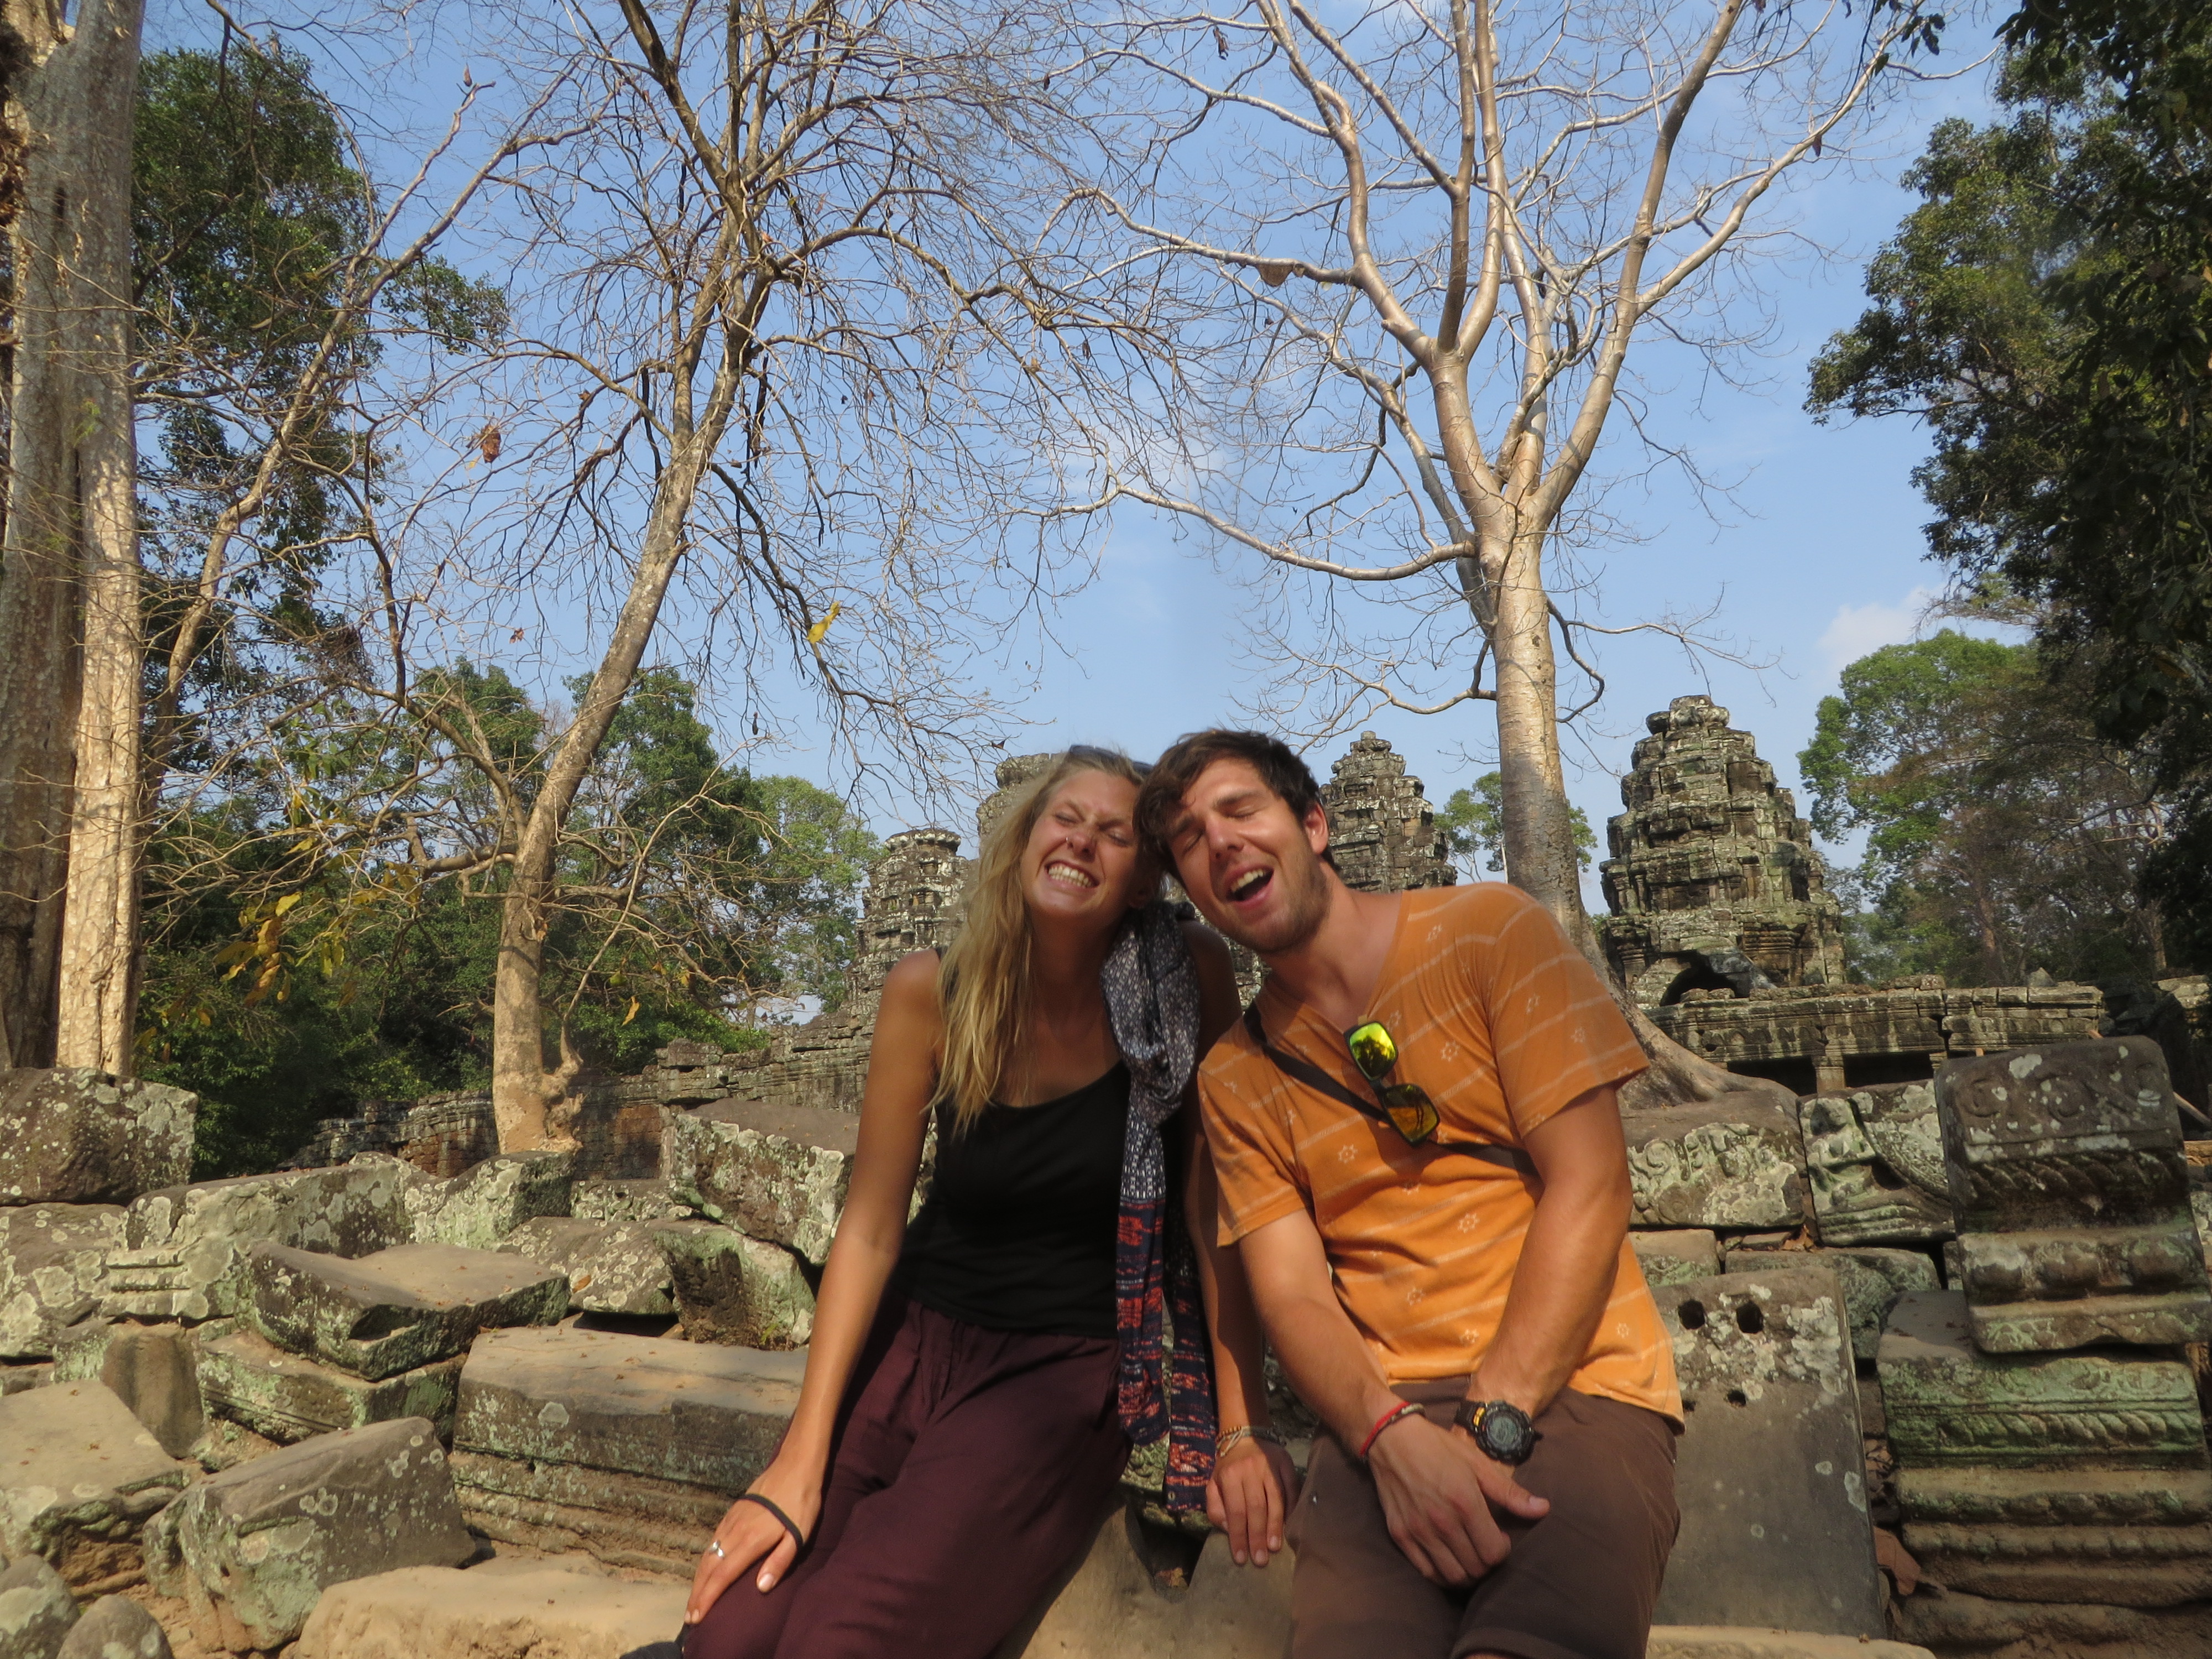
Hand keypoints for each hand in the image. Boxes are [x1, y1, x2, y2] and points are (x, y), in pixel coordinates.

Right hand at [684, 1460, 822, 1622]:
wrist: (796, 1465)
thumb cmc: (801, 1503)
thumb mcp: (799, 1535)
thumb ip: (780, 1562)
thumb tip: (761, 1588)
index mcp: (750, 1541)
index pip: (722, 1576)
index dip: (708, 1597)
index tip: (697, 1617)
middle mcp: (735, 1531)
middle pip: (709, 1567)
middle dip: (697, 1593)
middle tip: (689, 1616)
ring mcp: (732, 1520)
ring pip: (708, 1553)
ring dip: (698, 1578)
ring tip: (694, 1598)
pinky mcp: (733, 1512)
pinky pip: (713, 1540)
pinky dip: (705, 1558)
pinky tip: (706, 1566)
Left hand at [1205, 1437, 1300, 1566]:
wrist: (1245, 1436)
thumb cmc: (1228, 1468)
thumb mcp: (1213, 1484)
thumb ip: (1216, 1508)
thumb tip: (1230, 1530)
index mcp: (1230, 1475)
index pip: (1235, 1511)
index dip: (1238, 1536)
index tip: (1241, 1558)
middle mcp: (1250, 1470)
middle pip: (1256, 1508)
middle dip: (1258, 1536)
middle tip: (1261, 1560)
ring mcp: (1270, 1466)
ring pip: (1276, 1500)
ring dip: (1276, 1526)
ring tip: (1274, 1547)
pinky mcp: (1286, 1463)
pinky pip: (1291, 1489)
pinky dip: (1291, 1509)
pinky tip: (1289, 1527)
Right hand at [1365, 1413, 1547, 1586]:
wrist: (1391, 1438)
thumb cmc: (1438, 1448)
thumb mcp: (1477, 1463)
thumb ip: (1510, 1492)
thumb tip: (1543, 1509)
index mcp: (1465, 1502)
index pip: (1494, 1553)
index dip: (1503, 1550)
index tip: (1500, 1537)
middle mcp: (1442, 1522)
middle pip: (1475, 1568)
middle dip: (1487, 1562)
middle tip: (1485, 1546)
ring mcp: (1419, 1531)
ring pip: (1452, 1576)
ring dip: (1467, 1572)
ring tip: (1469, 1555)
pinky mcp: (1400, 1535)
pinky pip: (1426, 1572)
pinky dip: (1441, 1574)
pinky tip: (1448, 1559)